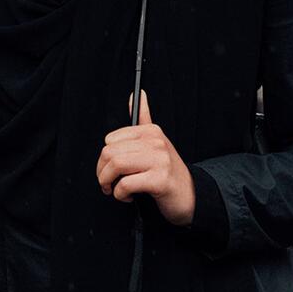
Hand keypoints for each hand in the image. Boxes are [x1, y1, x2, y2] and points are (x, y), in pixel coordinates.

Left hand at [96, 91, 195, 226]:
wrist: (189, 195)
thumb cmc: (167, 171)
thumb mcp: (156, 142)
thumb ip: (144, 118)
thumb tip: (137, 94)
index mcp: (151, 131)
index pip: (110, 140)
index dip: (103, 158)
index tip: (107, 169)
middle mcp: (156, 142)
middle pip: (110, 153)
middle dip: (102, 172)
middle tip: (106, 183)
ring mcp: (159, 160)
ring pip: (116, 165)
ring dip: (108, 183)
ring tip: (115, 190)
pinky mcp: (160, 180)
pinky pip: (126, 184)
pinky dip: (120, 194)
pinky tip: (128, 196)